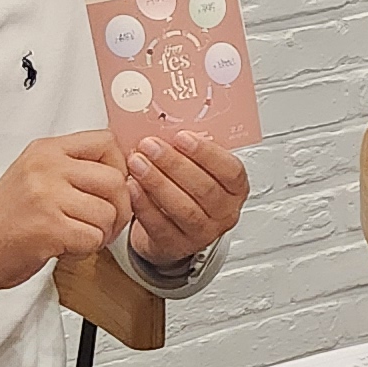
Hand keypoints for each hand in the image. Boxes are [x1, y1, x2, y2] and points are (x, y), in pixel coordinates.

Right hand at [0, 133, 132, 294]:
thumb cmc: (4, 219)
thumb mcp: (34, 175)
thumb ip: (71, 168)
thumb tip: (122, 172)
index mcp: (46, 150)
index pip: (107, 142)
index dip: (119, 169)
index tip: (109, 190)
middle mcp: (46, 166)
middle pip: (115, 179)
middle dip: (120, 208)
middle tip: (105, 224)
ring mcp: (46, 195)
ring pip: (109, 212)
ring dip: (102, 233)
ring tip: (80, 236)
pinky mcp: (48, 227)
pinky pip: (94, 237)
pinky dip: (87, 250)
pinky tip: (67, 248)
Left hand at [122, 133, 248, 264]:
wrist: (173, 229)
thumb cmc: (187, 190)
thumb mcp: (198, 168)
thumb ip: (190, 151)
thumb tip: (165, 121)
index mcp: (235, 189)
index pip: (230, 171)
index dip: (207, 153)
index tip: (182, 136)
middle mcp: (224, 213)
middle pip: (204, 189)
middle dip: (174, 164)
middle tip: (150, 145)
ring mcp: (203, 233)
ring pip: (183, 208)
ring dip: (157, 182)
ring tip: (137, 162)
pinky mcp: (177, 246)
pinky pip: (160, 225)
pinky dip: (144, 204)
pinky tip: (132, 187)